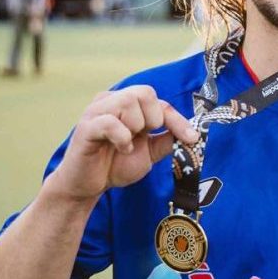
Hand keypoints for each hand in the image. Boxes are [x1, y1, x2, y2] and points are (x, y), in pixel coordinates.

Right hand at [48, 85, 198, 200]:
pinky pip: (110, 122)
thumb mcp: (149, 153)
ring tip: (126, 144)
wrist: (89, 186)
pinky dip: (122, 138)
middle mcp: (111, 101)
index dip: (178, 119)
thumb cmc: (115, 165)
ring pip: (128, 102)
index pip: (158, 101)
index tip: (191, 138)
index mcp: (127, 105)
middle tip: (143, 137)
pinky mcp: (86, 127)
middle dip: (152, 119)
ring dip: (135, 128)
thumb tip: (191, 134)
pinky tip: (120, 148)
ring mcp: (96, 111)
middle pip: (144, 92)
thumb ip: (166, 140)